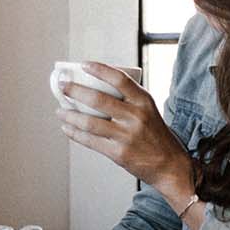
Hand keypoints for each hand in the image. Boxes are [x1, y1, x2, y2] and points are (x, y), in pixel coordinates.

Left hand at [57, 62, 194, 204]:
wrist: (169, 165)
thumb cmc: (156, 135)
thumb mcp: (149, 110)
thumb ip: (129, 99)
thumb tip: (97, 86)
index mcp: (144, 101)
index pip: (119, 78)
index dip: (99, 69)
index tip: (83, 64)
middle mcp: (135, 116)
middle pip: (98, 99)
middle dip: (75, 91)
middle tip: (62, 86)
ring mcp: (126, 135)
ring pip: (90, 122)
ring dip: (70, 115)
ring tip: (60, 110)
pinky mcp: (118, 153)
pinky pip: (90, 141)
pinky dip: (75, 133)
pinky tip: (67, 128)